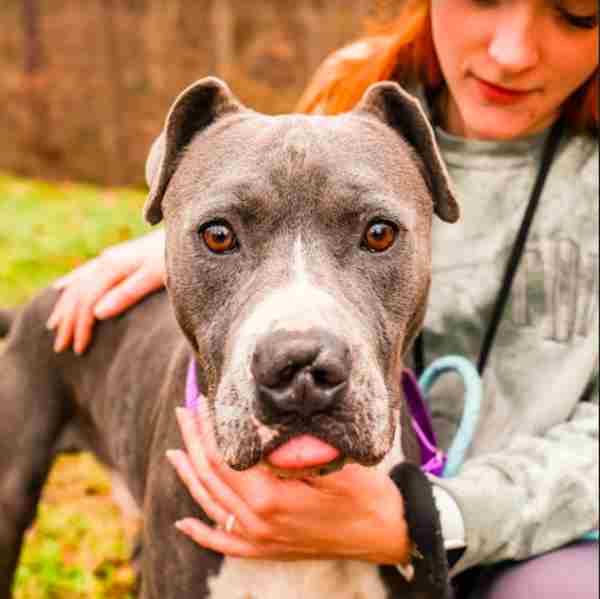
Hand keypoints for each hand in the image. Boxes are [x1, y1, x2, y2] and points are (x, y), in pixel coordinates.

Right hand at [47, 229, 165, 353]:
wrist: (186, 233)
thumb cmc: (172, 257)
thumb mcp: (154, 276)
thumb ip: (127, 293)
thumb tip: (97, 314)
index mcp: (112, 268)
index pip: (87, 303)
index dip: (81, 327)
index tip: (78, 350)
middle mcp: (105, 261)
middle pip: (77, 295)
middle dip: (68, 322)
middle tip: (60, 347)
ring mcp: (110, 257)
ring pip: (77, 284)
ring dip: (64, 306)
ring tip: (53, 325)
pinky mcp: (117, 256)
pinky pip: (84, 272)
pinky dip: (70, 283)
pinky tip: (61, 288)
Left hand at [166, 403, 411, 564]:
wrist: (385, 532)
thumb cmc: (361, 493)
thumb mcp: (329, 462)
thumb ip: (289, 452)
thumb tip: (256, 435)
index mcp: (270, 498)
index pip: (224, 457)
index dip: (209, 428)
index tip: (204, 402)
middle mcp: (257, 522)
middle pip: (211, 477)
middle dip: (194, 442)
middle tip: (185, 414)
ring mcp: (260, 540)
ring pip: (211, 506)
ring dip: (190, 477)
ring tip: (176, 452)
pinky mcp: (266, 550)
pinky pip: (225, 543)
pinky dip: (202, 532)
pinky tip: (185, 522)